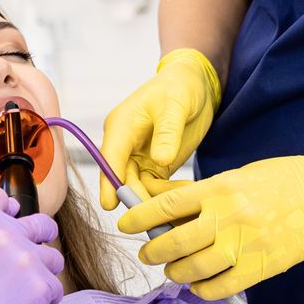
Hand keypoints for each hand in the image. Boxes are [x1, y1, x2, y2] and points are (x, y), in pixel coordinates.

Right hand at [0, 188, 64, 303]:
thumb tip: (6, 227)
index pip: (1, 197)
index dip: (9, 209)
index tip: (12, 217)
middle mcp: (3, 235)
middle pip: (41, 222)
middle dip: (41, 236)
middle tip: (33, 253)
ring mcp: (26, 259)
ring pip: (54, 257)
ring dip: (44, 272)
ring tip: (24, 292)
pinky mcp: (42, 285)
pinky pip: (56, 287)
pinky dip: (46, 300)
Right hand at [97, 49, 221, 210]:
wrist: (194, 82)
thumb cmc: (180, 86)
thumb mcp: (175, 105)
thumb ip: (168, 132)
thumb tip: (160, 160)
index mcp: (121, 126)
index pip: (110, 158)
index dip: (109, 182)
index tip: (110, 205)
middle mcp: (125, 144)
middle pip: (122, 178)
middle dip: (135, 198)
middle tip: (152, 220)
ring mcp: (138, 156)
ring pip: (138, 186)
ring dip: (153, 200)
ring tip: (174, 212)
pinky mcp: (155, 164)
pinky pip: (154, 186)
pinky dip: (165, 195)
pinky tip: (183, 200)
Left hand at [117, 145, 303, 299]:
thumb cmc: (284, 179)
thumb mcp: (237, 174)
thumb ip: (202, 192)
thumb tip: (163, 204)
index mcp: (219, 189)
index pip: (165, 206)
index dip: (139, 218)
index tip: (126, 225)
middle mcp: (228, 217)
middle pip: (173, 242)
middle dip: (153, 252)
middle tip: (148, 254)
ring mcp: (245, 245)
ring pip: (193, 269)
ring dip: (175, 273)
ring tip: (173, 271)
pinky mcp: (262, 267)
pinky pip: (222, 288)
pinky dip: (204, 290)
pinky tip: (200, 285)